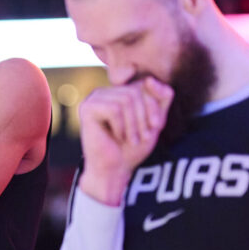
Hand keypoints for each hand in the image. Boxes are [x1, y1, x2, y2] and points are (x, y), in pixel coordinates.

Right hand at [77, 76, 172, 204]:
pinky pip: (114, 109)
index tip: (156, 127)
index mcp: (118, 92)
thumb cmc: (132, 148)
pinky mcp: (87, 109)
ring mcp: (93, 99)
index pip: (143, 85)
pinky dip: (121, 127)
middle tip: (143, 136)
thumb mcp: (155, 120)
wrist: (114, 170)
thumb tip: (149, 79)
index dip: (154, 105)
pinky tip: (117, 137)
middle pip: (135, 91)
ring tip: (132, 139)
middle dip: (144, 116)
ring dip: (134, 124)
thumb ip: (161, 98)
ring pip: (126, 99)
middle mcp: (104, 92)